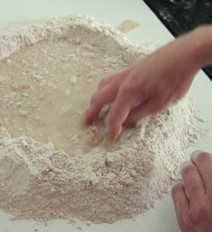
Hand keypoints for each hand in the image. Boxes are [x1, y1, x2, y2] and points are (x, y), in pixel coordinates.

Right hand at [85, 31, 199, 139]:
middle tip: (87, 122)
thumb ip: (139, 114)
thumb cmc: (175, 78)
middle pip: (99, 98)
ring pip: (102, 86)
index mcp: (128, 92)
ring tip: (95, 108)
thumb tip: (126, 121)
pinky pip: (110, 80)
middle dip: (92, 112)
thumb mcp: (159, 104)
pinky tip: (110, 93)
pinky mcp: (130, 69)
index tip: (112, 137)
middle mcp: (122, 82)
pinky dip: (104, 90)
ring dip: (96, 99)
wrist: (183, 54)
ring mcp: (125, 73)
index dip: (112, 128)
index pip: (114, 114)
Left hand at [172, 151, 211, 231]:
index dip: (206, 157)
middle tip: (196, 157)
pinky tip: (183, 188)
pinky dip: (179, 186)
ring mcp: (198, 208)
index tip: (203, 156)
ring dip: (187, 169)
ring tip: (188, 169)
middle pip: (201, 163)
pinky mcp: (184, 216)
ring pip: (187, 173)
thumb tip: (207, 167)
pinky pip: (176, 189)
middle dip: (197, 158)